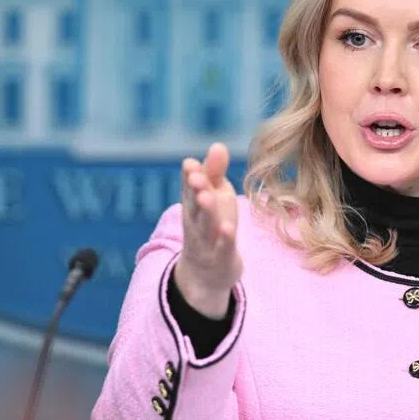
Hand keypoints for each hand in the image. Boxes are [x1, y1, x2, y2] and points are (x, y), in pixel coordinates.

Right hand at [174, 142, 241, 317]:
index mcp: (194, 204)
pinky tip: (228, 227)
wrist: (204, 274)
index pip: (190, 187)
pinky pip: (223, 248)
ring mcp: (207, 242)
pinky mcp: (222, 258)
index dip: (190, 175)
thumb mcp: (214, 197)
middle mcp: (197, 222)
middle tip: (196, 177)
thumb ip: (214, 173)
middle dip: (195, 190)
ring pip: (205, 225)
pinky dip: (224, 239)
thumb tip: (218, 145)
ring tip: (207, 196)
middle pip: (195, 205)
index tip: (191, 163)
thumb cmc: (211, 226)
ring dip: (206, 211)